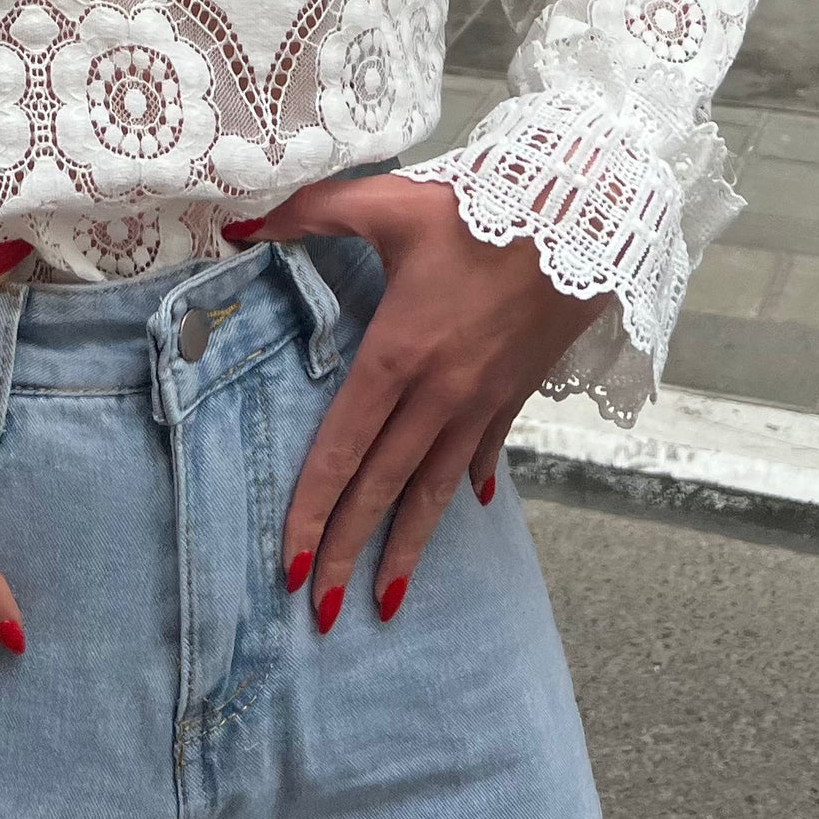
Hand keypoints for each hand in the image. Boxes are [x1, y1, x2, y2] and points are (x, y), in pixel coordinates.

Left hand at [223, 177, 606, 629]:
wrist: (581, 218)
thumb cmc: (478, 208)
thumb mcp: (385, 203)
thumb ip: (305, 213)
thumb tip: (237, 225)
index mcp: (396, 355)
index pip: (341, 450)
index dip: (312, 511)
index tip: (290, 566)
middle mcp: (437, 395)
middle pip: (382, 489)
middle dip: (348, 554)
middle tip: (320, 615)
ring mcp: (479, 403)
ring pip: (433, 491)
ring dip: (407, 550)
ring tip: (385, 603)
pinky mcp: (511, 394)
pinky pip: (481, 455)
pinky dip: (464, 487)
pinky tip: (460, 511)